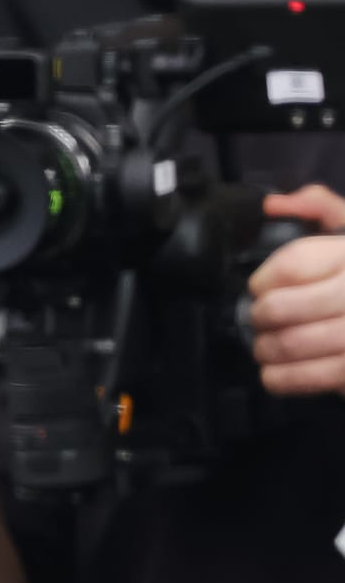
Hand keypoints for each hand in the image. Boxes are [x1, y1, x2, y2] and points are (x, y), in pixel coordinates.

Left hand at [250, 184, 344, 397]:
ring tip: (265, 348)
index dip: (265, 279)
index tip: (259, 287)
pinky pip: (320, 377)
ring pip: (298, 344)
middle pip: (286, 307)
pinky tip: (275, 374)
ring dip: (269, 349)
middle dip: (262, 316)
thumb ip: (324, 209)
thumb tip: (277, 204)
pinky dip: (286, 379)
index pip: (295, 263)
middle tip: (260, 320)